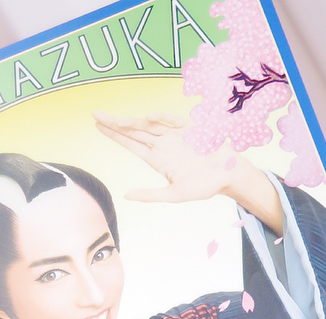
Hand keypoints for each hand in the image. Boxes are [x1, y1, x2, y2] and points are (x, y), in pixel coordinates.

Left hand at [94, 111, 282, 232]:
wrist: (230, 176)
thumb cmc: (203, 186)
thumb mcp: (173, 195)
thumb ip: (150, 195)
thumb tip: (125, 196)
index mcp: (157, 159)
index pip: (130, 144)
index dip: (114, 135)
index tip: (98, 126)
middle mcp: (163, 145)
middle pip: (134, 131)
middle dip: (115, 123)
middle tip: (95, 114)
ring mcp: (176, 136)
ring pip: (149, 125)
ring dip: (132, 122)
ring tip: (114, 120)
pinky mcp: (192, 130)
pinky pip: (174, 122)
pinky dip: (163, 118)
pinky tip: (148, 117)